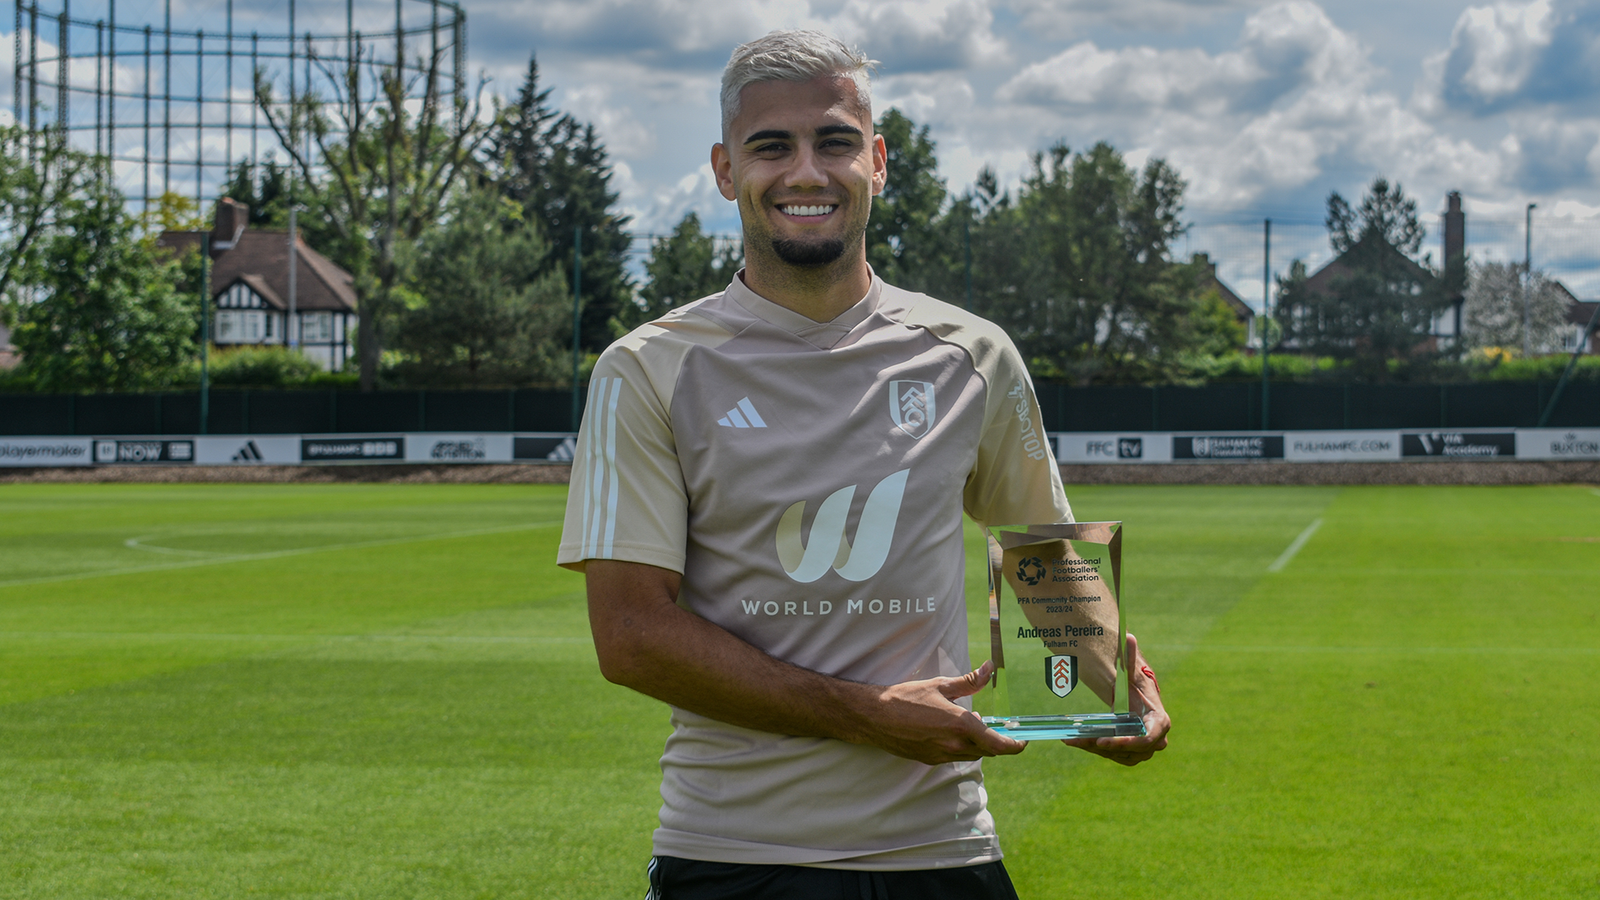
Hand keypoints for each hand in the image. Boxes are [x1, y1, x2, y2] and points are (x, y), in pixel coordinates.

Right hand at [862, 660, 1026, 765]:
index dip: (1015, 746)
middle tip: (994, 725)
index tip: (1023, 741)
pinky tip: (950, 731)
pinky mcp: (930, 760)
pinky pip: (955, 757)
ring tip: (969, 724)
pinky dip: (960, 746)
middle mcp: (954, 745)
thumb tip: (990, 668)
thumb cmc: (906, 698)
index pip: (998, 745)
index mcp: (960, 725)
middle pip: (987, 751)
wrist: (874, 717)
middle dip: (995, 740)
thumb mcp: (940, 685)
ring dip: (977, 743)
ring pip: (971, 754)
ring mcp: (941, 755)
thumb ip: (969, 681)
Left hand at [1063, 633, 1169, 765]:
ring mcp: (1142, 749)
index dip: (1127, 742)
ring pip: (1118, 755)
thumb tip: (1128, 635)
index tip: (1104, 741)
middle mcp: (1154, 739)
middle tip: (1082, 739)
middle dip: (1105, 746)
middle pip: (1130, 750)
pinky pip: (1112, 755)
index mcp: (1159, 721)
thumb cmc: (1134, 683)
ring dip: (1095, 748)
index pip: (1147, 738)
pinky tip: (1074, 741)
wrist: (1135, 696)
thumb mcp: (1130, 669)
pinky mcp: (1129, 753)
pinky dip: (1093, 749)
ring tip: (1073, 740)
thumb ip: (1129, 656)